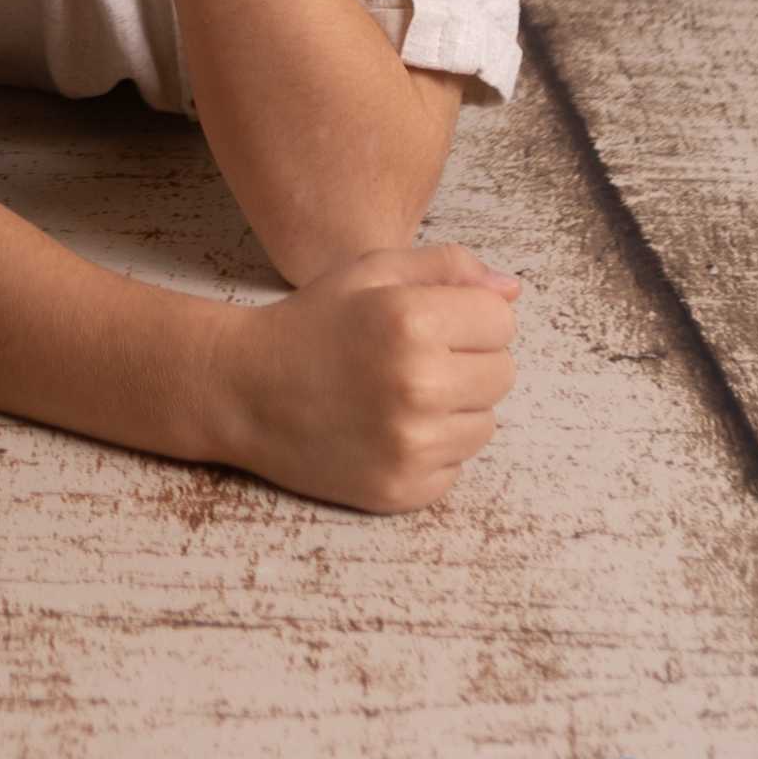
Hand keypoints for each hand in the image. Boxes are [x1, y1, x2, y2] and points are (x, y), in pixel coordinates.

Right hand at [208, 245, 523, 513]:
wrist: (245, 391)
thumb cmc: (311, 324)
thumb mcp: (370, 271)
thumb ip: (446, 267)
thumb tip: (511, 289)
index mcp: (411, 320)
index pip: (502, 320)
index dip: (470, 316)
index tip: (432, 320)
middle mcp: (418, 385)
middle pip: (503, 373)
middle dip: (468, 360)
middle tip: (412, 357)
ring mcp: (412, 445)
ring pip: (485, 424)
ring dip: (455, 408)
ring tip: (399, 394)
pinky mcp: (404, 490)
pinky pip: (457, 467)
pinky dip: (433, 450)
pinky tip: (389, 429)